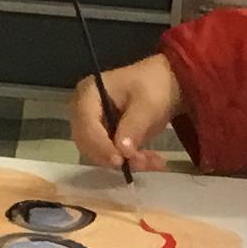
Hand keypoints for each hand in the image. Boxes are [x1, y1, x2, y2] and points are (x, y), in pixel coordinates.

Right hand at [69, 54, 180, 172]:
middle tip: (143, 163)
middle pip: (88, 143)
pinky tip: (152, 160)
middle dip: (115, 157)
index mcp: (88, 93)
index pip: (87, 125)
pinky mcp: (102, 138)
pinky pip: (110, 156)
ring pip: (100, 154)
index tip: (120, 160)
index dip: (101, 146)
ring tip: (154, 161)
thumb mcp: (147, 104)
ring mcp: (91, 125)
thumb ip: (134, 127)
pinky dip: (131, 161)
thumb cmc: (152, 86)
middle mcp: (83, 111)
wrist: (163, 84)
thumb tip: (124, 152)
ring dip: (127, 162)